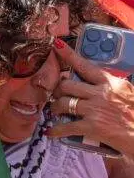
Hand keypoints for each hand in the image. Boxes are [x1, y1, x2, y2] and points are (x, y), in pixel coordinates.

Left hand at [48, 43, 133, 157]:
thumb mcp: (129, 93)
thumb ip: (112, 87)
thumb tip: (97, 85)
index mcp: (111, 83)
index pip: (85, 66)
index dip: (69, 55)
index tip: (56, 46)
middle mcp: (101, 94)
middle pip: (67, 85)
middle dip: (58, 90)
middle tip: (57, 95)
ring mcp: (95, 110)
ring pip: (63, 103)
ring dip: (55, 108)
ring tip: (56, 111)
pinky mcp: (92, 127)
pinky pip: (66, 126)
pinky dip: (56, 130)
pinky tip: (52, 132)